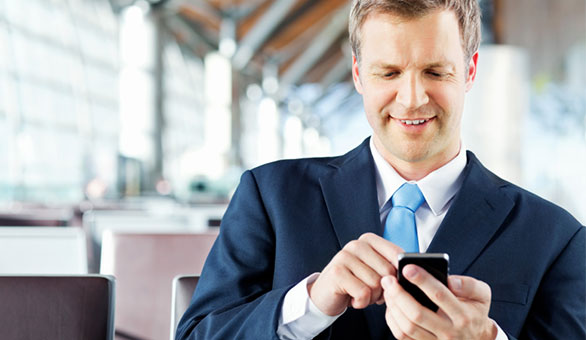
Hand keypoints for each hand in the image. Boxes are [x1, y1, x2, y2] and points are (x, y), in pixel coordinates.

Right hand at [308, 233, 401, 315]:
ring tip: (360, 294)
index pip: (397, 254)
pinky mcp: (337, 272)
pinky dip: (361, 302)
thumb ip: (392, 267)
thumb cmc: (356, 283)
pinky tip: (352, 298)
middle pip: (388, 272)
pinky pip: (363, 293)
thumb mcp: (375, 271)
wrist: (326, 294)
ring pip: (376, 284)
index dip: (398, 274)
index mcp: (369, 240)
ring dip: (371, 297)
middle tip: (371, 291)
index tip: (389, 282)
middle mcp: (356, 244)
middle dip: (383, 290)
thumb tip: (410, 273)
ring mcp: (345, 257)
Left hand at [381, 265, 496, 339]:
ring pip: (407, 327)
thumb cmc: (475, 311)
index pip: (439, 295)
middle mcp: (449, 332)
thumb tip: (450, 280)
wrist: (477, 339)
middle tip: (388, 279)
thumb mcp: (481, 295)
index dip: (422, 280)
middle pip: (417, 314)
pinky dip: (393, 320)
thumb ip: (469, 284)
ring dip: (393, 306)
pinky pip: (402, 337)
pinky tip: (391, 306)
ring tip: (388, 290)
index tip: (407, 268)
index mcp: (463, 315)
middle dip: (399, 294)